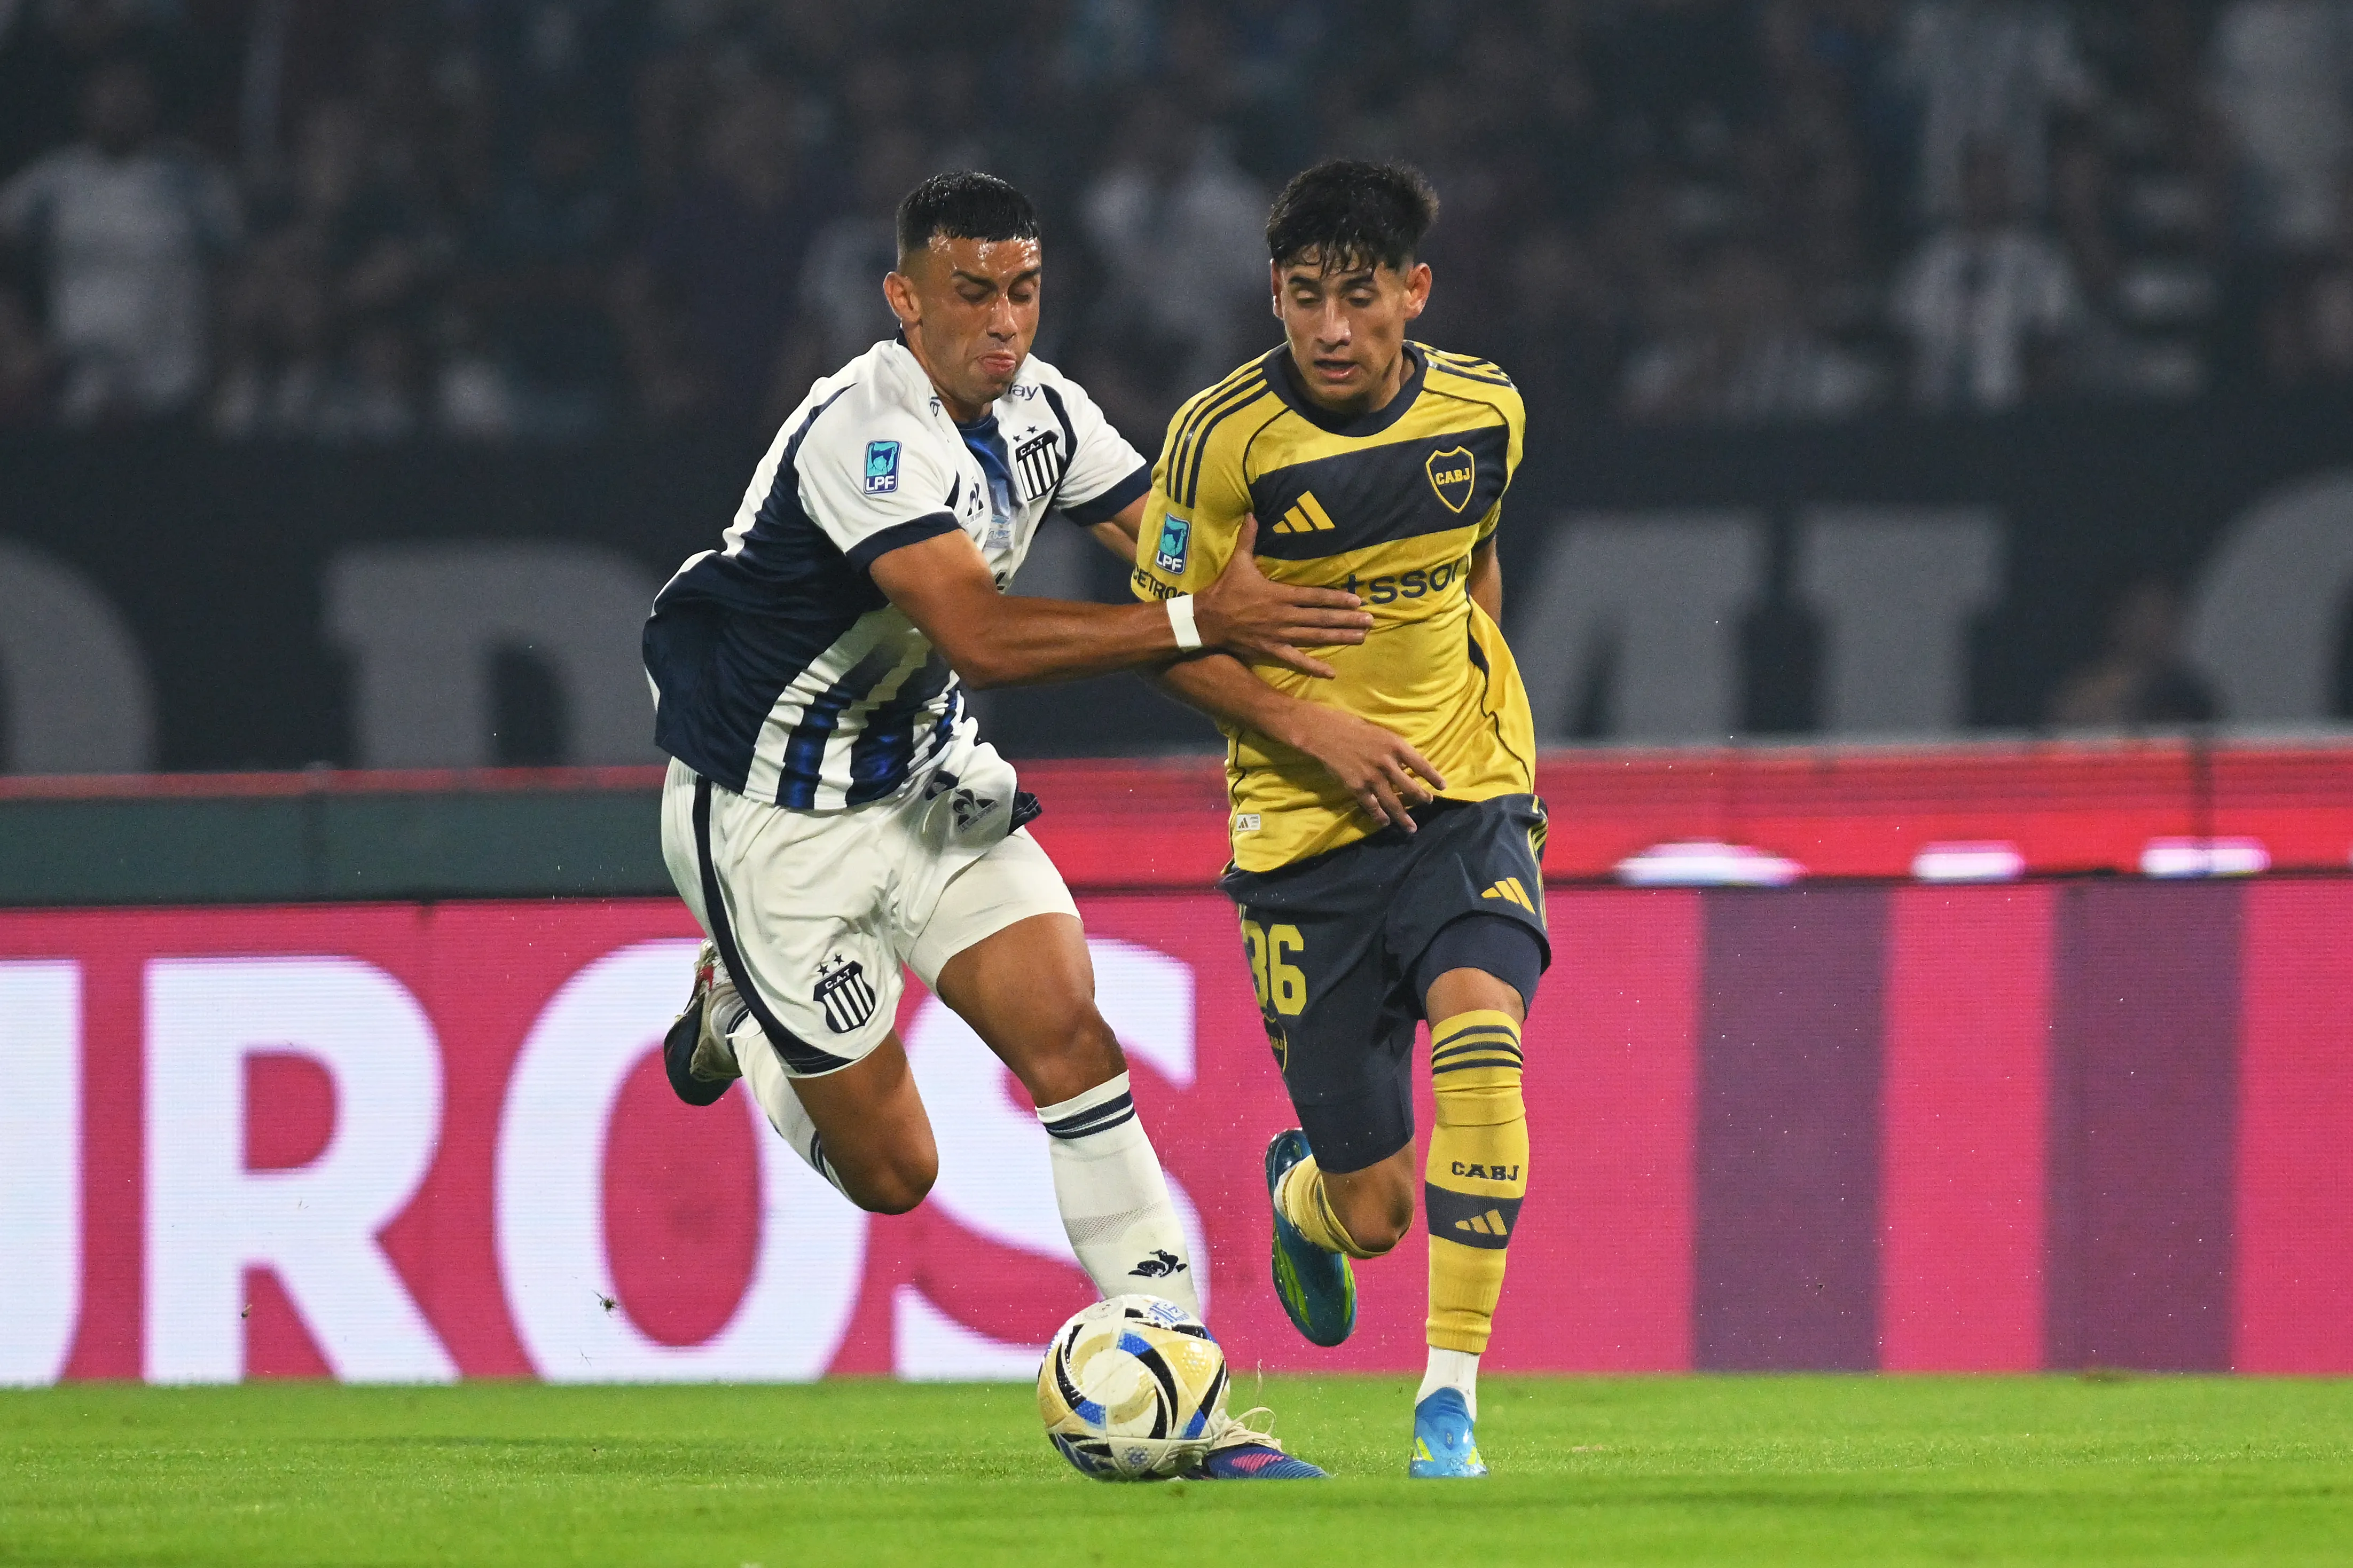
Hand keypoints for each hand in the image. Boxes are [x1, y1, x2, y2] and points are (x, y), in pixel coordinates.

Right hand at [1193, 515, 1371, 677]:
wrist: (1206, 620)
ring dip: (1339, 638)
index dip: (1336, 599)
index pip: (1314, 597)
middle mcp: (1283, 616)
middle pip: (1320, 619)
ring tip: (1361, 638)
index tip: (1357, 601)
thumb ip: (1248, 538)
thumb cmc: (1224, 590)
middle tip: (1370, 621)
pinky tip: (1331, 673)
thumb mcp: (1237, 562)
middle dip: (1347, 620)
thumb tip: (1252, 513)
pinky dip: (1313, 667)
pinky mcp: (1271, 650)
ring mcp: (1279, 635)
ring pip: (1314, 638)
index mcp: (1278, 595)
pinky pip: (1295, 660)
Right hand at [1278, 703, 1447, 831]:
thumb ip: (1393, 748)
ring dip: (1404, 817)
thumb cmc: (1350, 726)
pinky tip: (1385, 822)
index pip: (1422, 764)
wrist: (1323, 733)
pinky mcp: (1357, 787)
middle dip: (1422, 799)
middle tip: (1428, 804)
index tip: (1443, 787)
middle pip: (1411, 788)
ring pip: (1394, 803)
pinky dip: (1379, 817)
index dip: (1434, 778)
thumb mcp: (1379, 731)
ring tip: (1412, 827)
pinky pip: (1372, 807)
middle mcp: (1388, 764)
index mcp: (1396, 746)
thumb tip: (1406, 763)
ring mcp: (1373, 778)